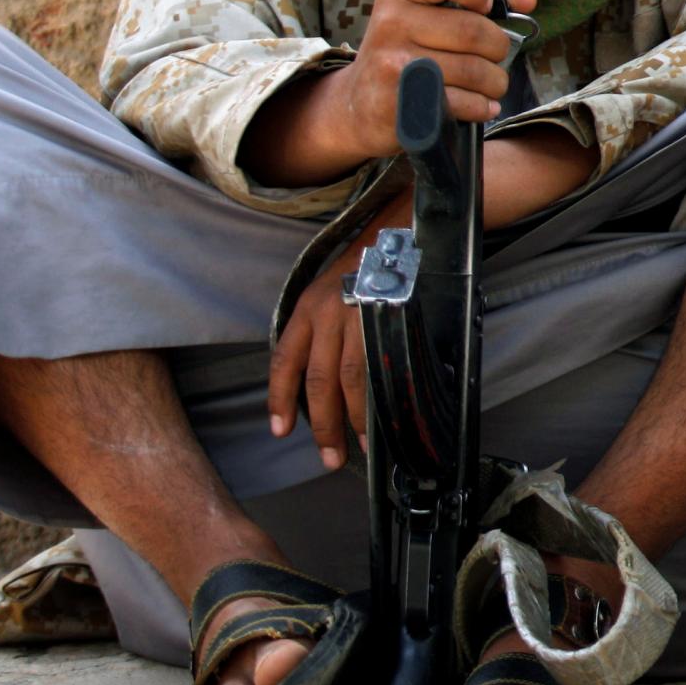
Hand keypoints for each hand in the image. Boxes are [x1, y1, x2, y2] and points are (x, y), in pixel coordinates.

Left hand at [266, 195, 408, 468]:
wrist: (406, 226)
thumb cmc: (369, 263)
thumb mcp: (330, 289)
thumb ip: (322, 328)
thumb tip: (325, 378)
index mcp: (307, 306)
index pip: (285, 360)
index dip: (280, 399)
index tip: (279, 431)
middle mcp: (328, 311)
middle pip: (318, 380)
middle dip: (322, 424)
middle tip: (328, 457)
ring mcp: (361, 314)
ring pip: (352, 378)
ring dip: (356, 418)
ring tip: (362, 446)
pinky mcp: (392, 316)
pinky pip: (383, 365)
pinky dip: (383, 395)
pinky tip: (386, 415)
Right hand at [325, 0, 537, 158]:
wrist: (358, 105)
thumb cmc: (405, 53)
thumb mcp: (423, 16)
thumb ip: (473, 1)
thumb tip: (527, 0)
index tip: (489, 9)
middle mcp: (391, 24)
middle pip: (473, 30)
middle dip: (498, 47)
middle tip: (494, 56)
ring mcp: (394, 65)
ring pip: (476, 70)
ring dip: (496, 81)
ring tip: (490, 84)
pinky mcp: (403, 104)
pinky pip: (465, 103)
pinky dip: (483, 106)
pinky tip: (479, 105)